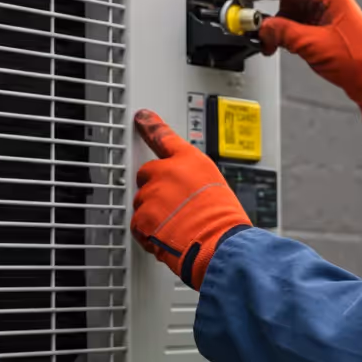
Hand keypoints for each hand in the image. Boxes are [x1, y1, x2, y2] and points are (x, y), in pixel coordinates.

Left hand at [131, 110, 250, 289]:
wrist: (219, 244)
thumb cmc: (224, 220)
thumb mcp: (216, 187)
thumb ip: (194, 180)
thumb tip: (185, 189)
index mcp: (191, 161)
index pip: (164, 137)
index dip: (150, 125)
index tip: (142, 117)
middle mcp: (168, 172)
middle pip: (147, 174)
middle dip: (155, 188)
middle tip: (172, 206)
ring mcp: (153, 193)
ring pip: (142, 201)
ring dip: (153, 213)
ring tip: (175, 226)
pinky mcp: (142, 216)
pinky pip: (137, 224)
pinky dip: (147, 233)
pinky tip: (166, 237)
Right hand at [247, 0, 361, 127]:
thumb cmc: (355, 61)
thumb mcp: (312, 46)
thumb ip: (283, 33)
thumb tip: (263, 27)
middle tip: (245, 4)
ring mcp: (324, 10)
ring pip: (288, 5)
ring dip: (273, 20)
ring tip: (263, 36)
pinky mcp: (320, 23)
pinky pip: (293, 19)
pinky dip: (281, 28)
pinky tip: (274, 41)